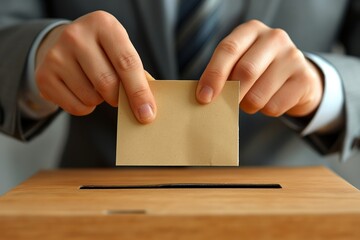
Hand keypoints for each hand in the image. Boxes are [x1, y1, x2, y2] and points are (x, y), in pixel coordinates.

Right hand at [35, 11, 156, 122]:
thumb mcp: (121, 50)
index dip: (139, 92)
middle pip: (108, 83)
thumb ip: (137, 74)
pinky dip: (86, 107)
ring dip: (101, 100)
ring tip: (96, 86)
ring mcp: (56, 55)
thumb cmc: (103, 50)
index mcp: (103, 24)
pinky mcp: (44, 76)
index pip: (127, 63)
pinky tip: (83, 91)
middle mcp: (76, 36)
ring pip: (92, 98)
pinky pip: (76, 107)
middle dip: (119, 98)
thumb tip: (147, 107)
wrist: (65, 44)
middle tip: (120, 97)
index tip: (147, 114)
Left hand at [197, 20, 322, 116]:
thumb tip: (205, 96)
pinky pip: (273, 107)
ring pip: (258, 95)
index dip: (213, 75)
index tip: (204, 97)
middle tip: (228, 103)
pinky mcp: (304, 79)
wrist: (296, 78)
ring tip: (250, 100)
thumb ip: (223, 73)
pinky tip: (269, 101)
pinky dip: (264, 111)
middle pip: (245, 72)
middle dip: (232, 93)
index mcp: (251, 30)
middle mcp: (274, 38)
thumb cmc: (258, 70)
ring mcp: (293, 57)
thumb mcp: (239, 62)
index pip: (228, 49)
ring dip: (247, 105)